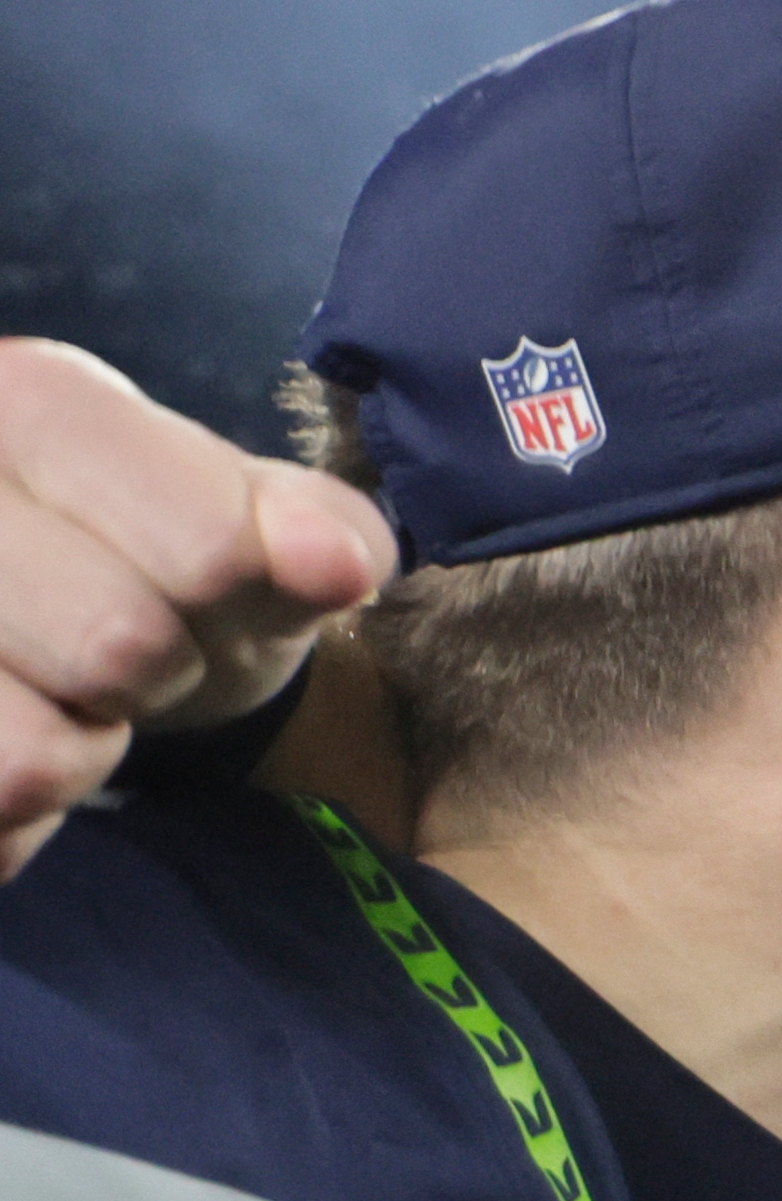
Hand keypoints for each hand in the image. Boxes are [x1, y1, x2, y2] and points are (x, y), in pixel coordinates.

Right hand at [0, 341, 394, 879]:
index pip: (208, 549)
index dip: (240, 593)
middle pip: (119, 648)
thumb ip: (325, 530)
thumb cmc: (176, 551)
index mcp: (35, 399)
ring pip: (31, 752)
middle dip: (157, 671)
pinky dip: (32, 801)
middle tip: (128, 640)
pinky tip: (25, 722)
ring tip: (63, 684)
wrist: (82, 610)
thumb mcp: (277, 526)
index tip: (207, 578)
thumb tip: (331, 564)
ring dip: (82, 747)